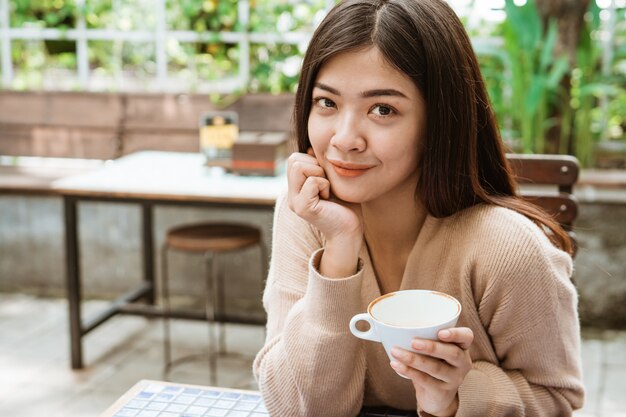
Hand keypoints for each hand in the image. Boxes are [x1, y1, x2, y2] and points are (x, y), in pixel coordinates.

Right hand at [286, 149, 362, 276]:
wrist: (350, 230)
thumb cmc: (345, 205)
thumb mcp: (330, 180)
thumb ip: (319, 167)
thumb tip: (310, 149)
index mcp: (296, 188)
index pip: (294, 159)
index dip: (313, 162)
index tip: (325, 179)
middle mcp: (291, 195)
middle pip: (294, 160)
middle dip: (315, 166)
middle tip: (326, 184)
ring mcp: (295, 202)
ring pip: (299, 167)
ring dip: (320, 174)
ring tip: (326, 190)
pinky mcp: (303, 208)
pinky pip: (312, 181)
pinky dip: (324, 185)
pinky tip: (328, 198)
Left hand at [390, 327, 473, 416]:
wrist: (437, 396)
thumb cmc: (434, 363)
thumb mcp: (435, 350)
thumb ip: (425, 337)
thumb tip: (397, 325)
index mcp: (462, 347)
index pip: (466, 337)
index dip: (456, 334)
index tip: (440, 332)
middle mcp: (462, 363)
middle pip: (452, 353)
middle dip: (432, 347)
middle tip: (413, 342)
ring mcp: (454, 379)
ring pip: (436, 368)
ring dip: (414, 359)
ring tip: (396, 352)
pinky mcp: (442, 392)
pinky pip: (425, 380)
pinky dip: (408, 371)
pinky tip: (396, 364)